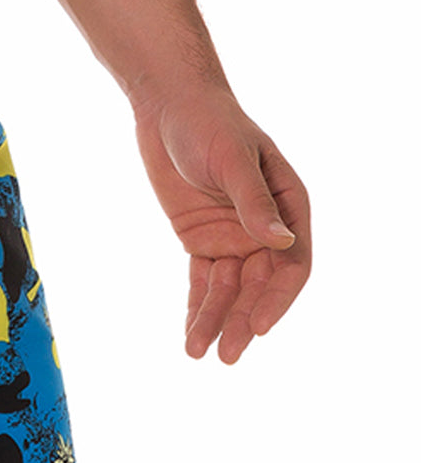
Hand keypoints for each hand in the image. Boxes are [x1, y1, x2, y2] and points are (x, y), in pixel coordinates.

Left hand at [131, 87, 311, 363]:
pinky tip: (191, 336)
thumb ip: (254, 202)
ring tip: (199, 353)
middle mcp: (265, 227)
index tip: (260, 326)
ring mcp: (233, 236)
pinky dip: (197, 308)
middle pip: (260, 285)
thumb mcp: (231, 159)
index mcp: (288, 205)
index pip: (293, 264)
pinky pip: (203, 282)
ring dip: (217, 321)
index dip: (278, 298)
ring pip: (230, 290)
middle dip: (244, 320)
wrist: (168, 107)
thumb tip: (282, 242)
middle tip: (229, 354)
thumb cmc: (208, 123)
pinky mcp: (202, 240)